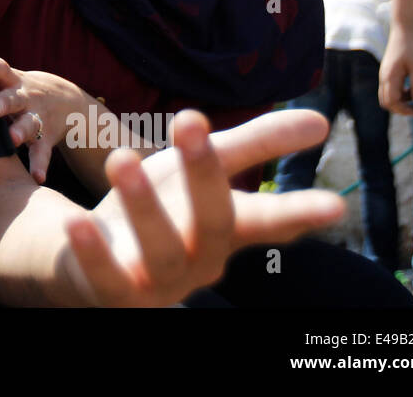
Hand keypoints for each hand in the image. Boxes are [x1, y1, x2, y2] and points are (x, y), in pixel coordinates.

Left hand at [0, 55, 89, 183]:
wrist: (66, 101)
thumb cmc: (19, 90)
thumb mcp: (6, 79)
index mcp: (11, 81)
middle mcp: (25, 98)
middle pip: (14, 98)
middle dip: (4, 102)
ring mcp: (37, 118)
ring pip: (29, 124)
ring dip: (21, 131)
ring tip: (13, 139)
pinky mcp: (46, 138)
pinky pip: (42, 152)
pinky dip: (40, 165)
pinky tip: (37, 177)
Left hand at [55, 109, 343, 306]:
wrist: (92, 253)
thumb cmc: (161, 206)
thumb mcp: (199, 169)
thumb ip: (255, 145)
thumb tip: (320, 121)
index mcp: (227, 228)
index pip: (268, 220)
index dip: (300, 214)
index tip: (334, 205)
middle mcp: (201, 260)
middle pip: (212, 222)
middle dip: (204, 174)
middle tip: (191, 118)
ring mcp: (159, 283)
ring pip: (161, 250)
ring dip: (144, 205)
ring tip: (122, 157)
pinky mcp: (113, 294)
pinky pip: (107, 277)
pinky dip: (94, 251)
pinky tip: (77, 221)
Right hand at [379, 26, 412, 115]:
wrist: (404, 28)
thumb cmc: (412, 46)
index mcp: (390, 77)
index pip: (392, 101)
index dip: (404, 110)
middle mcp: (383, 77)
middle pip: (386, 101)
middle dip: (399, 109)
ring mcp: (384, 73)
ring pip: (386, 95)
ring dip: (400, 101)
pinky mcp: (387, 70)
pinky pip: (389, 87)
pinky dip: (399, 93)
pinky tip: (411, 88)